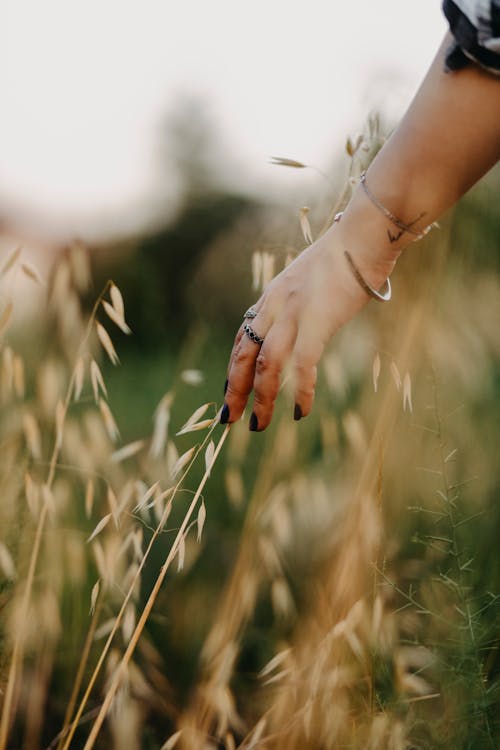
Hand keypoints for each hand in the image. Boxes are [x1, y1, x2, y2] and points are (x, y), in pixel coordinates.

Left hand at [221, 224, 394, 430]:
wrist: (362, 239)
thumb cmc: (344, 258)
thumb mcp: (309, 280)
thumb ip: (300, 303)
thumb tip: (307, 322)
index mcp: (272, 298)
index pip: (242, 338)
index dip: (234, 368)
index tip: (230, 391)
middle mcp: (274, 307)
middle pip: (244, 355)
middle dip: (234, 390)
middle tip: (228, 419)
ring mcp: (293, 314)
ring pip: (266, 366)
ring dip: (260, 399)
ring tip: (258, 424)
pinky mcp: (317, 322)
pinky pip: (302, 365)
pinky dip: (299, 391)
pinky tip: (300, 411)